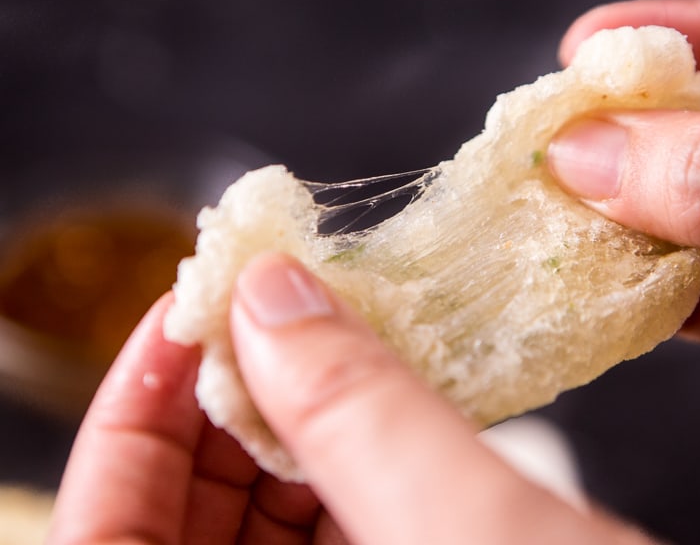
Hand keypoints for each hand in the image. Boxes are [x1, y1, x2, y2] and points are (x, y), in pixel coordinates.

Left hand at [49, 252, 656, 543]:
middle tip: (270, 302)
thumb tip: (271, 296)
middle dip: (224, 400)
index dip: (132, 420)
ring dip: (292, 417)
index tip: (190, 312)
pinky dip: (348, 451)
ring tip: (330, 332)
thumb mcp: (476, 536)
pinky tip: (382, 392)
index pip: (106, 540)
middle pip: (183, 518)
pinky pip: (331, 522)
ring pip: (264, 516)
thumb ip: (362, 416)